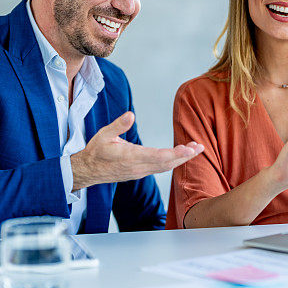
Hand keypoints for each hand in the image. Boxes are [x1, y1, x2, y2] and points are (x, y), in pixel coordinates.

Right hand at [70, 111, 203, 189]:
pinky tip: (181, 155)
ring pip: (166, 167)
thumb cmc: (96, 150)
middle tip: (200, 147)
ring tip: (195, 149)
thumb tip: (130, 114)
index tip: (188, 149)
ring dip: (181, 159)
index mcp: (131, 157)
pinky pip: (161, 169)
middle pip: (167, 163)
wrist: (88, 170)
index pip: (158, 157)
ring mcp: (140, 172)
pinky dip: (173, 162)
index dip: (175, 153)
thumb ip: (118, 125)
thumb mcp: (103, 134)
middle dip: (185, 156)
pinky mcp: (140, 172)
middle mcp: (138, 167)